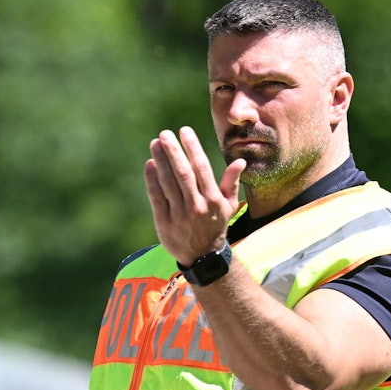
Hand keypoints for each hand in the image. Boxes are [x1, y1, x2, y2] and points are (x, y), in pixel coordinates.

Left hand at [143, 126, 244, 265]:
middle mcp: (196, 206)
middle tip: (164, 134)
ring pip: (168, 184)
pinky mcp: (164, 223)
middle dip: (173, 152)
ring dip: (161, 162)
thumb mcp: (228, 206)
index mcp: (213, 199)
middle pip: (183, 174)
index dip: (192, 148)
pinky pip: (156, 198)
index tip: (185, 131)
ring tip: (155, 144)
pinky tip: (149, 165)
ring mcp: (179, 215)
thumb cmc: (216, 226)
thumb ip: (232, 183)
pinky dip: (152, 181)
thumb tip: (241, 161)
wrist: (203, 257)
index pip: (201, 168)